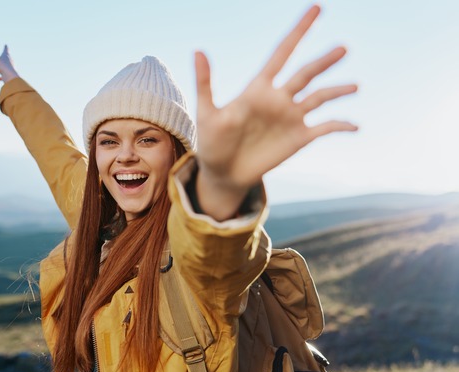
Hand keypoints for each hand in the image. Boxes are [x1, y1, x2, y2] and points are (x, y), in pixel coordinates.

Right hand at [0, 45, 19, 82]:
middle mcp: (9, 62)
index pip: (5, 50)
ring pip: (0, 68)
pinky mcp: (8, 76)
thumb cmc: (2, 65)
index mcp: (6, 55)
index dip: (5, 47)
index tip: (6, 45)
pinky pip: (1, 76)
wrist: (10, 76)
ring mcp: (9, 69)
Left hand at [194, 5, 356, 218]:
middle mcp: (279, 99)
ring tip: (355, 86)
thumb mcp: (207, 113)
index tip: (316, 8)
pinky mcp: (299, 138)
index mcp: (258, 88)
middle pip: (306, 73)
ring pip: (320, 97)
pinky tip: (355, 125)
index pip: (282, 52)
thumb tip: (198, 50)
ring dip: (337, 91)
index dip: (299, 31)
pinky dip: (340, 125)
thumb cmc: (211, 142)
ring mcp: (291, 117)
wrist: (222, 173)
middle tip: (343, 47)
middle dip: (324, 61)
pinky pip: (325, 128)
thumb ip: (206, 82)